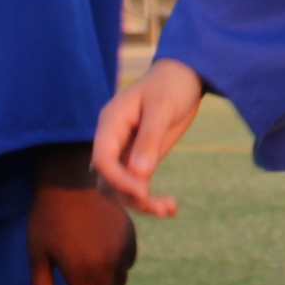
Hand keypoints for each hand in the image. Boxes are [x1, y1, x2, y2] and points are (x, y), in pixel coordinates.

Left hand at [29, 182, 137, 284]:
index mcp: (80, 273)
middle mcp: (105, 265)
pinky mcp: (129, 237)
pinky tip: (101, 254)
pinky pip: (127, 263)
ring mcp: (120, 250)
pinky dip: (116, 266)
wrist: (68, 182)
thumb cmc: (45, 220)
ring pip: (118, 284)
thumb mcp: (37, 256)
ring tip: (88, 272)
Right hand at [92, 58, 204, 219]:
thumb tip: (138, 174)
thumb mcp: (163, 107)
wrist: (182, 76)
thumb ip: (150, 138)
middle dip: (130, 196)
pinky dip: (149, 198)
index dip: (119, 180)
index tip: (143, 191)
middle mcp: (112, 139)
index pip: (102, 159)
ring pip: (120, 187)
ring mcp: (124, 150)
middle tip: (160, 208)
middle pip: (107, 179)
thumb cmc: (171, 85)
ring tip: (169, 209)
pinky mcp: (138, 158)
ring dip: (141, 202)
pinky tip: (171, 207)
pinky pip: (136, 184)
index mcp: (111, 122)